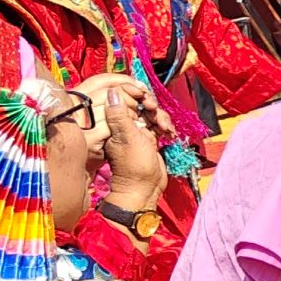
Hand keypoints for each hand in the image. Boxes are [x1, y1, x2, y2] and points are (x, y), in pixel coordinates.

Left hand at [93, 79, 168, 207]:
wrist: (146, 189)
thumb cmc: (133, 166)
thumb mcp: (126, 138)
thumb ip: (119, 115)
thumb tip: (112, 91)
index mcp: (112, 122)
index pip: (122, 96)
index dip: (135, 93)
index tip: (144, 98)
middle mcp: (123, 124)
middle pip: (138, 102)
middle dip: (150, 105)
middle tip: (154, 111)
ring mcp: (136, 130)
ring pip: (150, 112)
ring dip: (161, 117)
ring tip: (165, 128)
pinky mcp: (148, 137)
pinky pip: (158, 123)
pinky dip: (165, 126)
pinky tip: (169, 133)